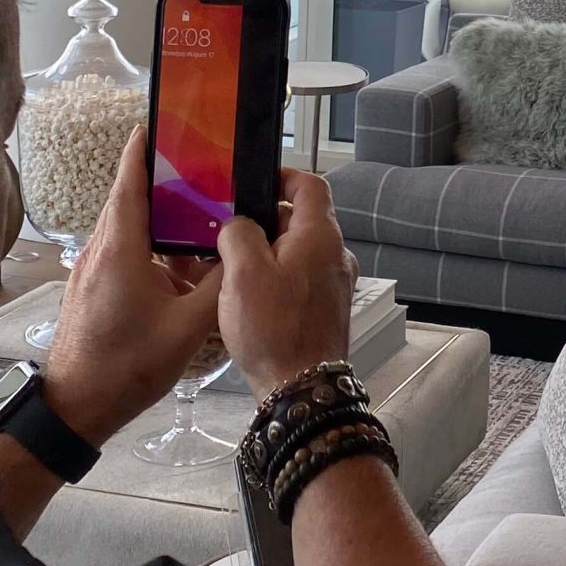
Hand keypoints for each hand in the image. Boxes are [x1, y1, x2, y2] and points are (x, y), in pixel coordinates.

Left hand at [44, 128, 223, 446]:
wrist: (74, 409)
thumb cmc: (125, 367)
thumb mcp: (187, 328)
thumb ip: (221, 286)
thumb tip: (245, 253)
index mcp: (120, 246)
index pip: (130, 177)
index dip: (148, 144)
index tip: (167, 118)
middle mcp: (101, 248)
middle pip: (134, 196)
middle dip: (169, 178)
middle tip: (208, 164)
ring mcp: (93, 268)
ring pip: (132, 227)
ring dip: (165, 218)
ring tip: (205, 212)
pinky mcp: (94, 287)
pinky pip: (128, 251)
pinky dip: (156, 246)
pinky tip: (186, 264)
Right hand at [218, 170, 356, 396]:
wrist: (301, 388)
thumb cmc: (274, 329)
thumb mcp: (244, 272)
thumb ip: (239, 234)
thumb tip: (239, 225)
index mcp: (321, 236)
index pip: (310, 185)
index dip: (282, 177)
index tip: (253, 183)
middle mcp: (336, 255)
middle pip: (301, 219)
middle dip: (265, 220)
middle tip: (229, 230)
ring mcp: (334, 284)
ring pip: (298, 251)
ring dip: (267, 252)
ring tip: (231, 265)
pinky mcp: (326, 308)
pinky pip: (300, 278)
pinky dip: (276, 277)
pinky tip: (248, 294)